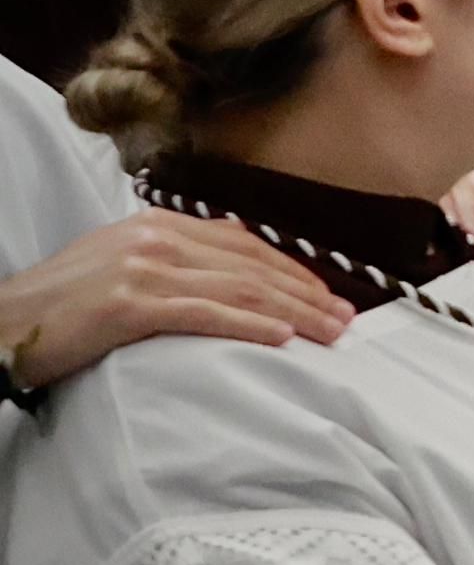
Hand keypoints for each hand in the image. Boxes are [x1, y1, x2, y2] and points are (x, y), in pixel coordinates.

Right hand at [0, 212, 353, 386]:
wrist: (1, 323)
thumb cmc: (63, 305)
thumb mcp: (123, 267)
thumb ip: (176, 265)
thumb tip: (236, 282)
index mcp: (158, 225)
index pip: (245, 244)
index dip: (295, 270)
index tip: (329, 294)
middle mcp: (155, 238)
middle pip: (252, 266)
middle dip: (307, 294)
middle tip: (347, 320)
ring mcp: (142, 268)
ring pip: (239, 289)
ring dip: (294, 312)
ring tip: (331, 333)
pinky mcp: (128, 304)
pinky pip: (203, 314)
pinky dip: (248, 326)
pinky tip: (282, 339)